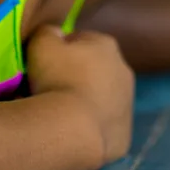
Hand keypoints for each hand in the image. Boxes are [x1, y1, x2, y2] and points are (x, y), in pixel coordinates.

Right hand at [26, 26, 133, 163]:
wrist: (74, 131)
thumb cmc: (57, 79)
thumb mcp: (41, 44)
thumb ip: (48, 32)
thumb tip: (55, 34)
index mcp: (107, 46)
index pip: (80, 40)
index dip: (60, 51)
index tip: (44, 65)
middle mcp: (124, 72)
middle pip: (94, 70)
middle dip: (76, 76)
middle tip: (51, 89)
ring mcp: (127, 106)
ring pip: (101, 99)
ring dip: (85, 103)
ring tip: (60, 114)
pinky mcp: (123, 136)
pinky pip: (102, 127)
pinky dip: (89, 128)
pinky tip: (71, 133)